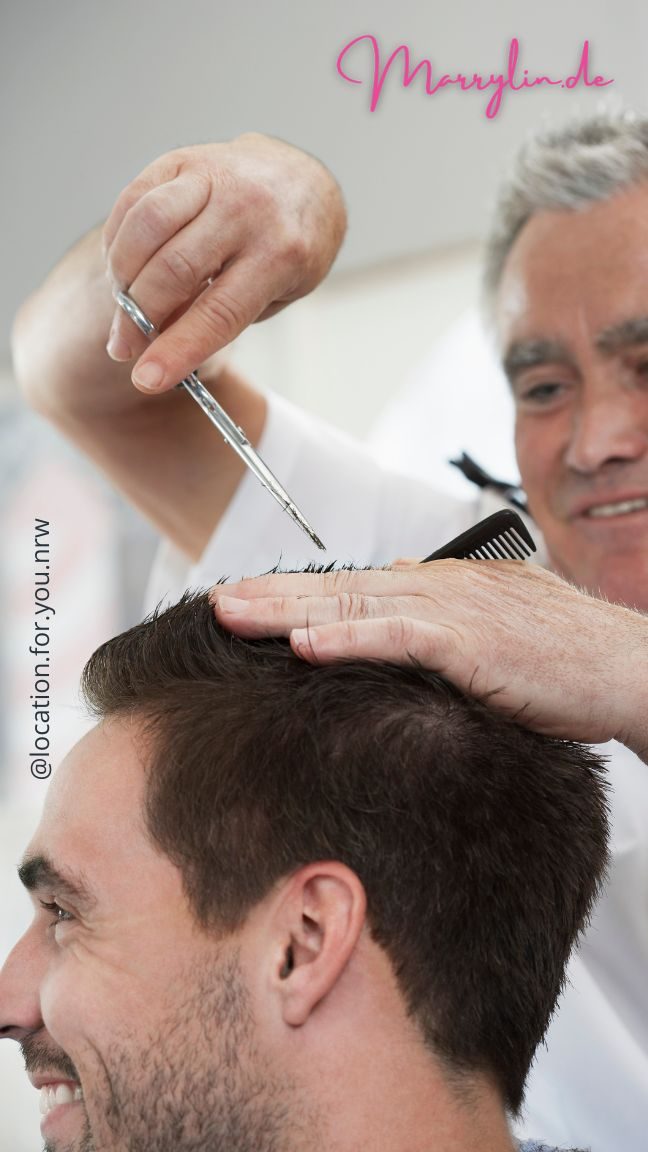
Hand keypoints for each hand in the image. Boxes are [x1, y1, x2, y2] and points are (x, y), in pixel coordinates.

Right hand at [103, 133, 345, 392]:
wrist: (301, 181)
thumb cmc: (285, 250)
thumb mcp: (273, 292)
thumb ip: (221, 314)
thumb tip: (160, 344)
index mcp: (280, 254)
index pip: (219, 312)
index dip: (178, 350)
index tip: (146, 379)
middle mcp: (247, 210)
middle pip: (174, 271)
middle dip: (139, 318)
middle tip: (123, 348)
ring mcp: (213, 178)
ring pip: (146, 227)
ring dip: (123, 276)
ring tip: (122, 304)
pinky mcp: (182, 160)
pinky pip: (135, 200)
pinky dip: (118, 239)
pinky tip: (121, 265)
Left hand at [211, 560, 647, 755]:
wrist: (630, 666)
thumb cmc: (570, 657)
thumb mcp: (500, 627)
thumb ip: (446, 613)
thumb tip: (399, 592)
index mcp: (442, 587)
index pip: (353, 585)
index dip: (296, 592)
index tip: (247, 601)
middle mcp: (439, 588)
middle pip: (339, 587)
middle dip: (271, 595)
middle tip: (215, 601)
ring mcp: (455, 610)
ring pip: (354, 605)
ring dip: (288, 610)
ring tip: (232, 616)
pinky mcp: (473, 642)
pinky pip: (397, 638)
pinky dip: (348, 639)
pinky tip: (303, 646)